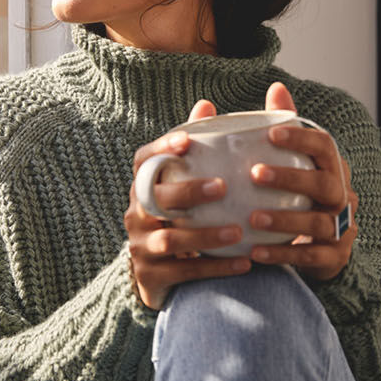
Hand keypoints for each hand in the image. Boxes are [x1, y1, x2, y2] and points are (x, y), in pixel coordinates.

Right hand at [124, 99, 251, 308]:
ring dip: (206, 234)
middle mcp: (136, 213)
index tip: (188, 141)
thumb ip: (198, 147)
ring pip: (169, 239)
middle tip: (223, 187)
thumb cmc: (184, 216)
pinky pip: (182, 273)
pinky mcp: (150, 277)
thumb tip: (206, 103)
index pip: (143, 160)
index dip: (161, 148)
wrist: (164, 273)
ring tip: (238, 231)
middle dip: (188, 191)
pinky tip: (244, 263)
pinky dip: (215, 267)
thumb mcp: (186, 183)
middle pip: (155, 199)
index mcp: (144, 185)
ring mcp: (140, 246)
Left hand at [246, 82, 356, 281]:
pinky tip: (253, 253)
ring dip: (285, 220)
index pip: (325, 145)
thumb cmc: (294, 196)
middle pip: (326, 183)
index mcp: (332, 167)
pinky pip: (311, 258)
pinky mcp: (334, 257)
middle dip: (291, 178)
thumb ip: (281, 127)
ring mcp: (342, 228)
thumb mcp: (289, 162)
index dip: (301, 137)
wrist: (314, 248)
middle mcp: (343, 195)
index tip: (270, 132)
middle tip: (255, 173)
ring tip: (252, 218)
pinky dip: (282, 255)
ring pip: (320, 223)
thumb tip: (277, 87)